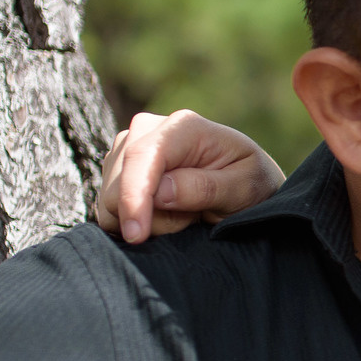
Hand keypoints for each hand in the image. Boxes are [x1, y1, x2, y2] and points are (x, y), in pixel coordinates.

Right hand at [93, 110, 284, 243]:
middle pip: (118, 184)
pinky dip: (136, 220)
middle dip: (151, 216)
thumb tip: (160, 192)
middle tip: (193, 217)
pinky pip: (108, 207)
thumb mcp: (243, 188)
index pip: (142, 158)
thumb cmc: (251, 185)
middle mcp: (148, 129)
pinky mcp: (119, 169)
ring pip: (109, 199)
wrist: (246, 186)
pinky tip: (166, 214)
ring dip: (146, 220)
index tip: (137, 234)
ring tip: (184, 213)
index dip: (134, 198)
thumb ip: (205, 188)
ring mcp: (129, 148)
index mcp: (182, 126)